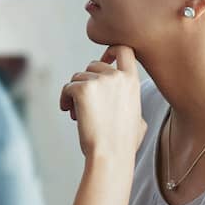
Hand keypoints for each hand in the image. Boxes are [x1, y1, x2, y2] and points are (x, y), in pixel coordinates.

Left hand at [59, 45, 146, 162]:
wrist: (111, 153)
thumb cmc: (124, 142)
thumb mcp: (139, 118)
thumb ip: (131, 102)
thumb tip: (125, 101)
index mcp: (132, 81)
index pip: (125, 50)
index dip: (112, 51)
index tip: (105, 59)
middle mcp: (117, 77)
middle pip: (93, 65)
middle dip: (86, 81)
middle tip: (86, 104)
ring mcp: (100, 81)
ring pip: (77, 77)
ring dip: (75, 93)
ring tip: (79, 114)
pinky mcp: (82, 89)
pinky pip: (67, 87)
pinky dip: (65, 99)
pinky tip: (70, 113)